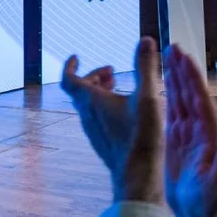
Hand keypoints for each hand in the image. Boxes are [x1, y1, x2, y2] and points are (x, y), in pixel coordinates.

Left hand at [61, 38, 163, 204]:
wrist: (137, 177)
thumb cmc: (140, 138)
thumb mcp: (147, 97)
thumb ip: (146, 67)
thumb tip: (145, 39)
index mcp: (91, 101)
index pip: (69, 79)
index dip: (70, 65)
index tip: (76, 56)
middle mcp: (87, 116)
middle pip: (80, 90)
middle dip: (94, 76)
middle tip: (112, 72)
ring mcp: (93, 131)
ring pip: (89, 105)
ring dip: (101, 91)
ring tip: (120, 87)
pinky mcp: (102, 142)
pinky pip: (97, 118)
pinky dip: (106, 107)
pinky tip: (126, 111)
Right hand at [165, 44, 216, 216]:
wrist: (200, 216)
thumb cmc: (213, 200)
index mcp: (211, 132)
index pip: (200, 98)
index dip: (192, 77)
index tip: (183, 57)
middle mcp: (201, 128)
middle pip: (189, 92)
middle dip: (181, 69)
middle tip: (172, 47)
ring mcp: (188, 133)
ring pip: (180, 98)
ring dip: (174, 77)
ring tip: (167, 57)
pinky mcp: (177, 140)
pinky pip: (172, 111)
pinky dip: (167, 95)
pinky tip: (163, 82)